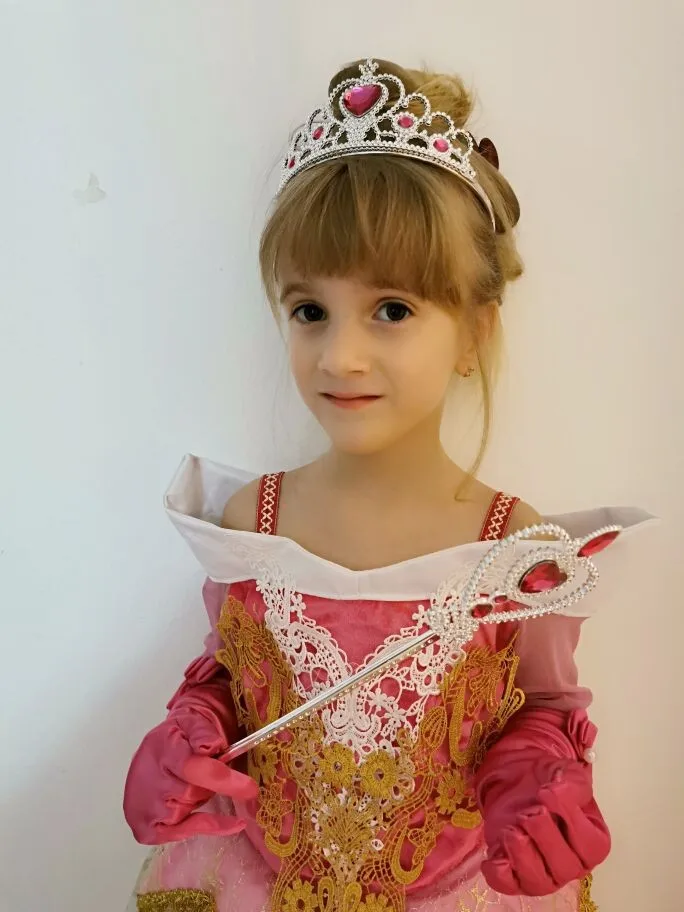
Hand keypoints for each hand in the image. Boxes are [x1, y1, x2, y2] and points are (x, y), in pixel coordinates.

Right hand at [124, 656, 258, 844]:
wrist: (160, 748)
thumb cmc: (182, 736)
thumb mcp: (193, 722)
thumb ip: (203, 732)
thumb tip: (213, 746)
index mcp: (161, 748)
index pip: (192, 768)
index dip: (223, 779)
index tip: (250, 788)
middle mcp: (147, 778)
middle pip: (190, 793)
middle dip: (208, 785)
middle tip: (211, 774)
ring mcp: (143, 806)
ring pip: (184, 812)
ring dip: (198, 801)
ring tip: (194, 784)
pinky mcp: (145, 828)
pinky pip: (179, 834)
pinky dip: (204, 827)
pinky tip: (229, 823)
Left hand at [476, 709, 609, 895]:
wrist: (522, 782)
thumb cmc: (551, 782)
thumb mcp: (569, 775)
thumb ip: (573, 784)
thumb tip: (560, 792)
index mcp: (593, 843)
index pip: (591, 845)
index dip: (570, 818)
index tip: (547, 792)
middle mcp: (572, 865)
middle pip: (564, 867)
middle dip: (544, 835)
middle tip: (530, 811)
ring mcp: (544, 874)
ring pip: (537, 881)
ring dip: (522, 855)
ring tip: (511, 830)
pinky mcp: (514, 875)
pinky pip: (507, 885)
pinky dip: (499, 874)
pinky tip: (494, 856)